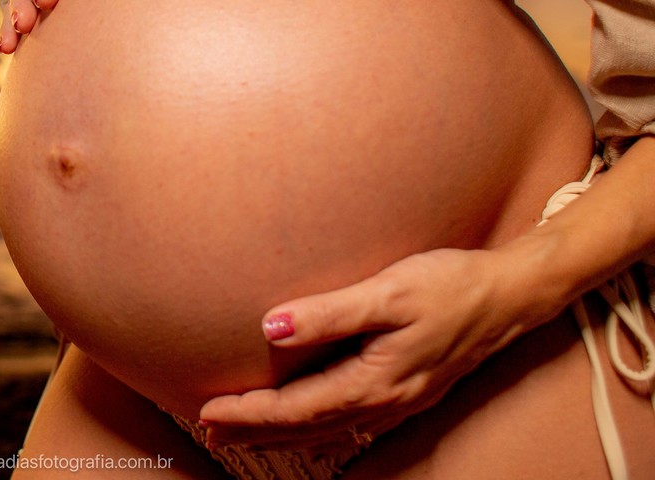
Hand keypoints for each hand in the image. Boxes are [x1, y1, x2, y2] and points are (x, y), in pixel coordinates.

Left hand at [199, 248, 535, 450]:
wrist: (511, 295)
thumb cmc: (450, 285)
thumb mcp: (388, 292)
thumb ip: (329, 312)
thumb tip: (270, 326)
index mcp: (373, 381)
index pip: (295, 407)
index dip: (249, 412)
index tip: (208, 410)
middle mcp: (383, 401)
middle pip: (306, 427)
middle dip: (255, 430)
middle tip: (209, 430)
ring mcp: (398, 401)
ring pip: (326, 428)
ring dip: (281, 433)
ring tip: (242, 433)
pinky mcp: (407, 390)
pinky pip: (349, 422)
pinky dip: (316, 427)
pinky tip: (307, 428)